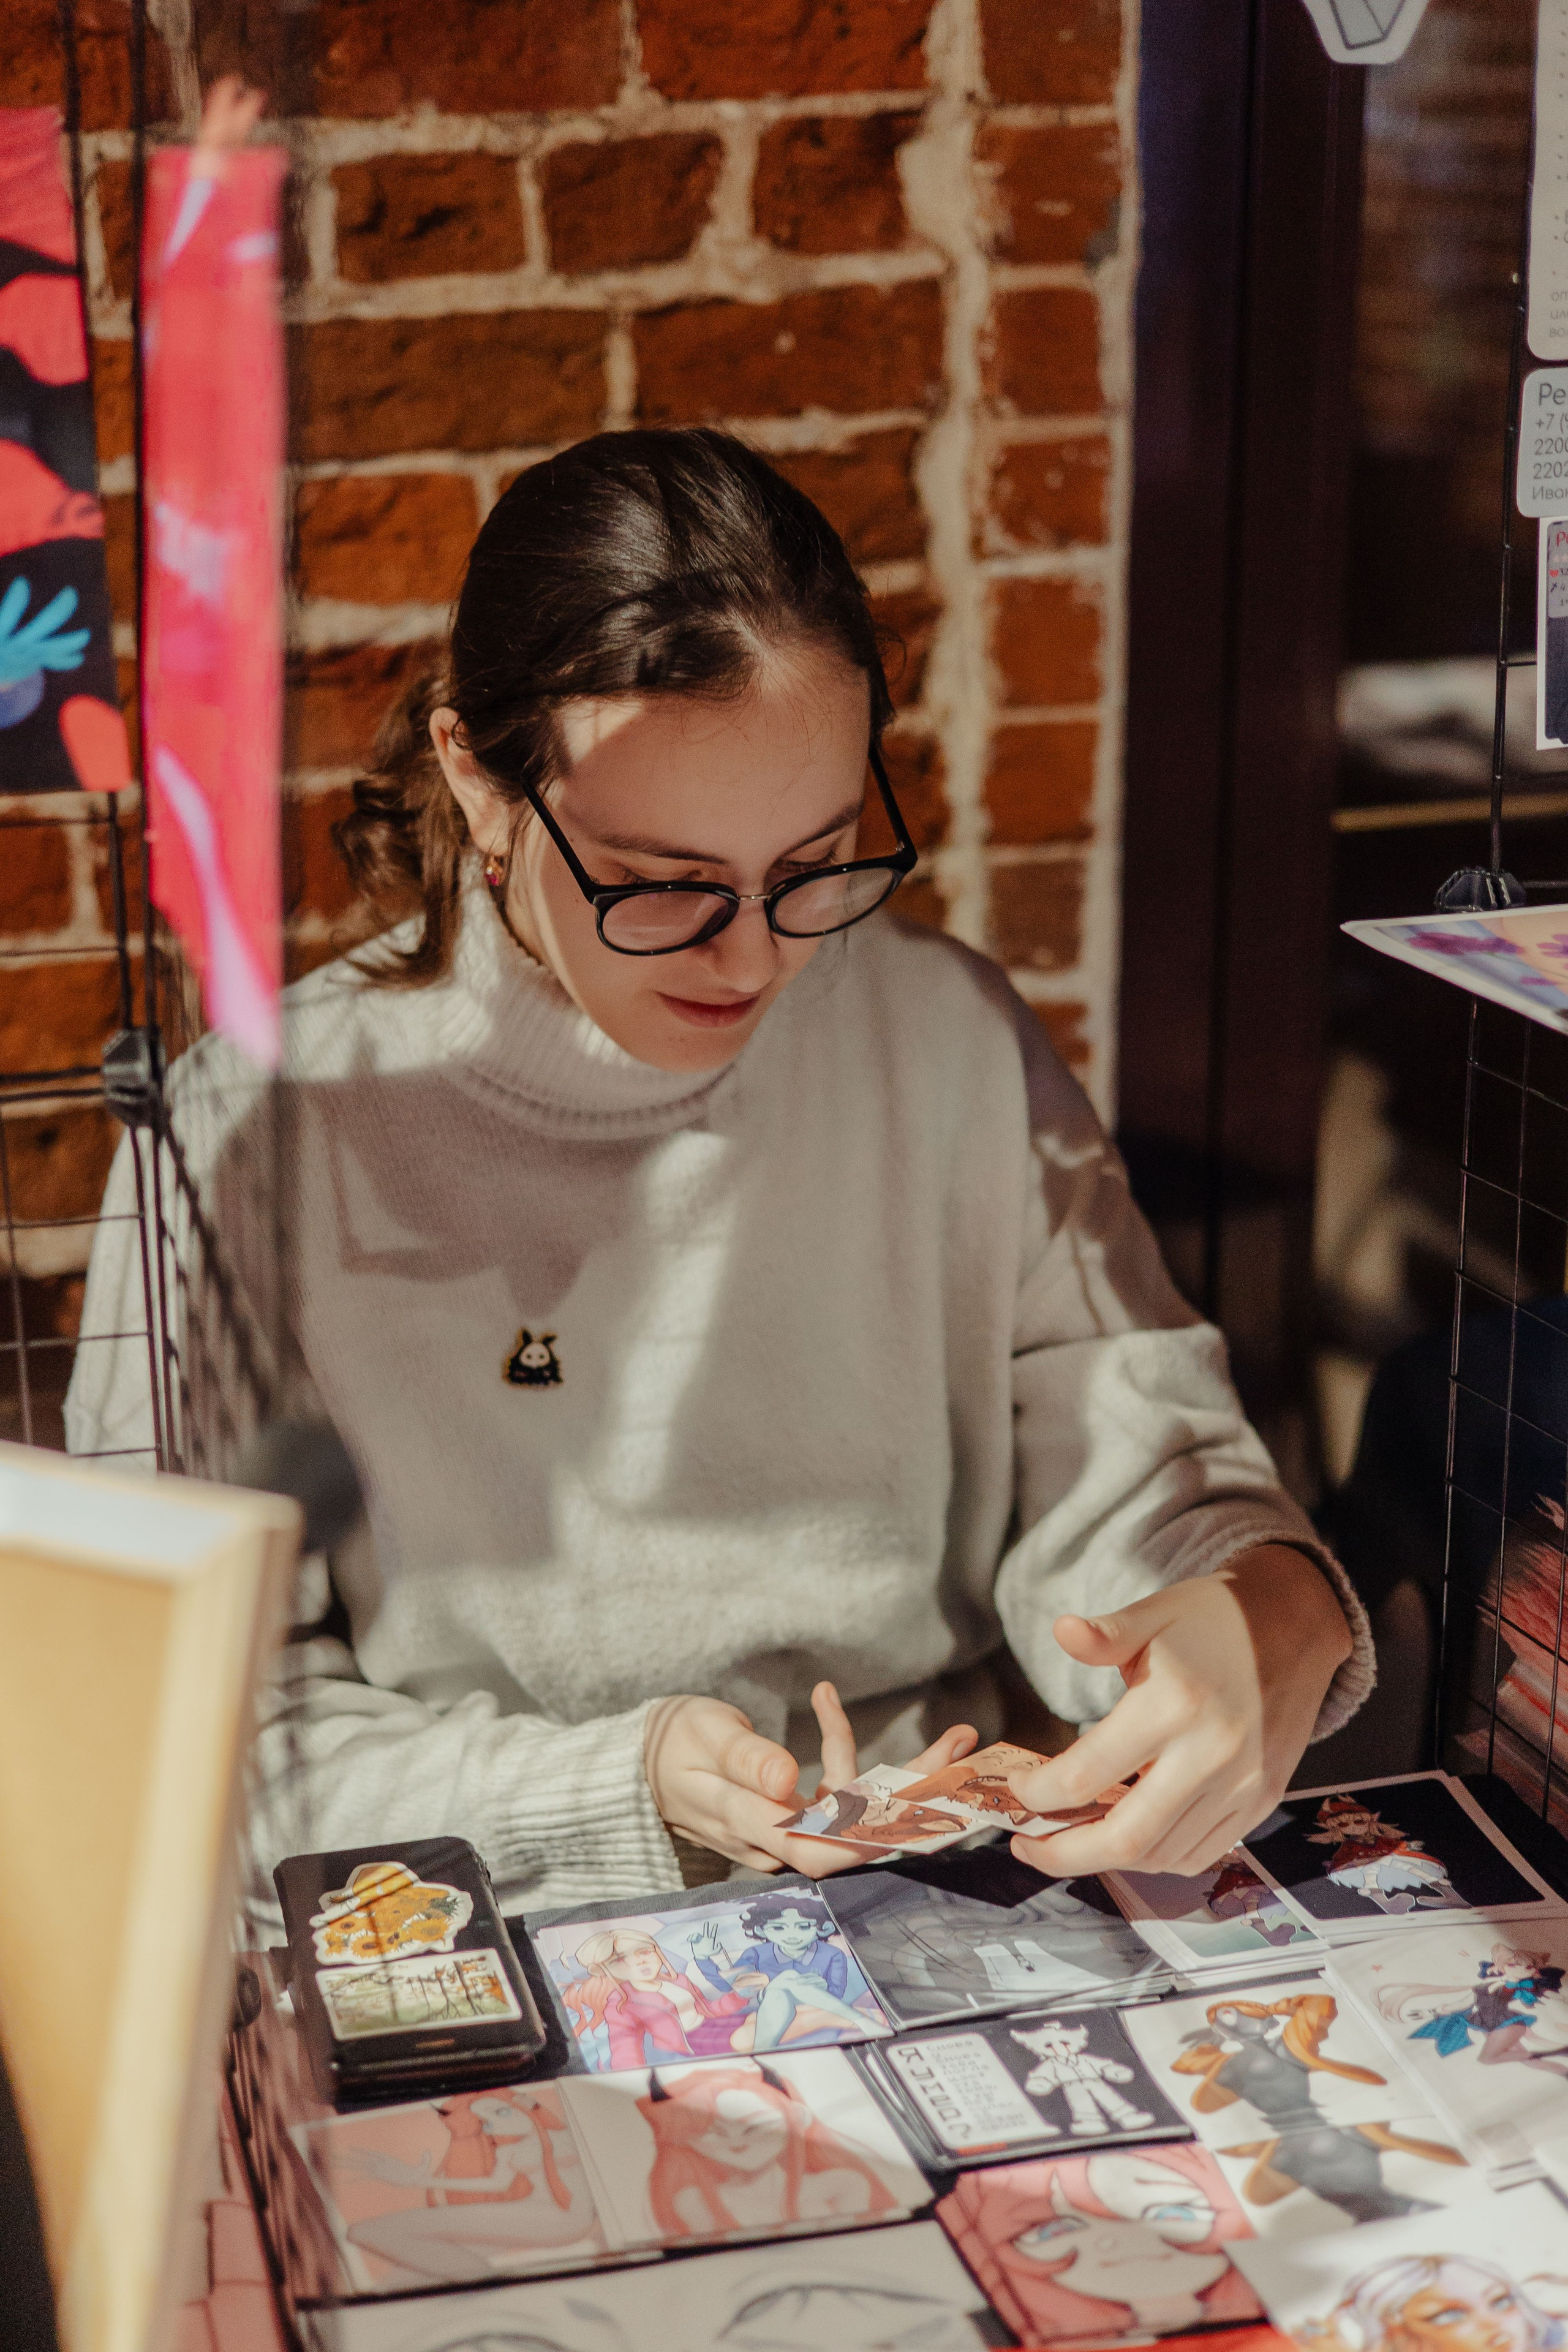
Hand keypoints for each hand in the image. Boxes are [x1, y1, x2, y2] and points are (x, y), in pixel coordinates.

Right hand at [643, 1681, 978, 1877]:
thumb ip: (744, 1760)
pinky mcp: (794, 1810)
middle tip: (962, 1754)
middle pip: (857, 1831)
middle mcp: (776, 1837)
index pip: (818, 1849)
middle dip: (915, 1796)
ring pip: (859, 1808)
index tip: (921, 1814)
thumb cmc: (673, 1745)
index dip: (872, 1839)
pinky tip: (827, 1698)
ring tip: (954, 1734)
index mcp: (750, 1824)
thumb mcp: (703, 1738)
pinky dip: (842, 1745)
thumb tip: (786, 1783)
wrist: (649, 1763)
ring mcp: (788, 1826)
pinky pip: (835, 1787)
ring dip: (904, 1772)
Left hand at [1002, 1547, 1352, 1878]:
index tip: (1016, 1791)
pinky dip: (1158, 1856)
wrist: (1298, 1623)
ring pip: (1162, 1854)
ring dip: (1108, 1858)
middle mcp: (1210, 1754)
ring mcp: (1241, 1785)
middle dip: (1063, 1853)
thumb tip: (1061, 1630)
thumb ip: (1105, 1632)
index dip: (1039, 1794)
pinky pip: (1201, 1852)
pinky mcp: (1261, 1799)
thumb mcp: (1156, 1611)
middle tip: (1027, 1846)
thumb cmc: (1216, 1617)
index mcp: (1174, 1704)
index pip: (1088, 1774)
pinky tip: (1130, 1836)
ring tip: (1070, 1840)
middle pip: (1124, 1837)